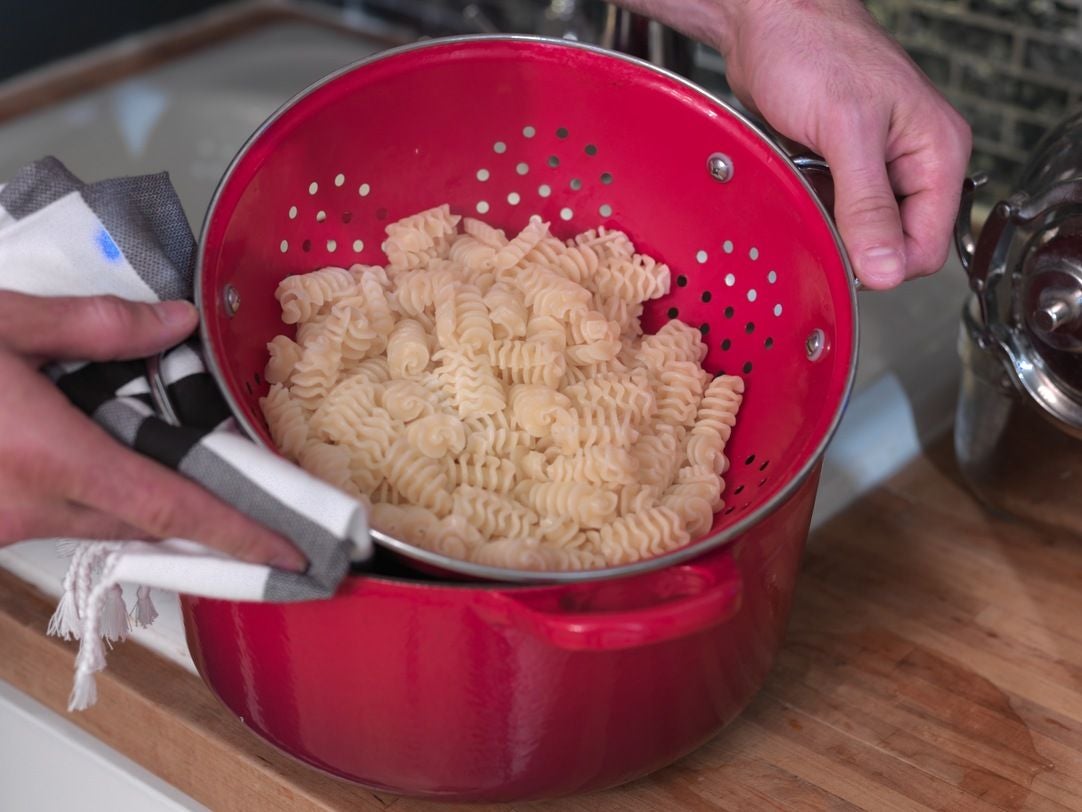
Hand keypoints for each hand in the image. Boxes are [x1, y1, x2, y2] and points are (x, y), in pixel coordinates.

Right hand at [0, 291, 305, 569]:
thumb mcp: (3, 323)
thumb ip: (97, 325)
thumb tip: (177, 323)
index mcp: (47, 456)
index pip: (169, 507)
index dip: (238, 532)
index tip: (291, 551)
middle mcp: (26, 507)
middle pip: (143, 523)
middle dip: (204, 516)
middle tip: (262, 503)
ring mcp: (0, 525)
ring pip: (100, 525)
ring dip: (147, 502)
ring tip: (192, 469)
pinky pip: (62, 520)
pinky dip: (100, 498)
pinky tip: (112, 459)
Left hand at [720, 0, 971, 287]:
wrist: (765, 22)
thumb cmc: (812, 48)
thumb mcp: (846, 130)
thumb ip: (867, 204)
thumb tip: (886, 269)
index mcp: (937, 152)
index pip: (928, 246)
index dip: (887, 265)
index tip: (846, 260)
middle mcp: (913, 163)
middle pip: (894, 244)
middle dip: (855, 244)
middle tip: (819, 218)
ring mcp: (877, 167)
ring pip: (860, 232)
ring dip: (830, 226)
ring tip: (807, 190)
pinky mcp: (841, 166)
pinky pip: (833, 212)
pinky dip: (814, 208)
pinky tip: (798, 184)